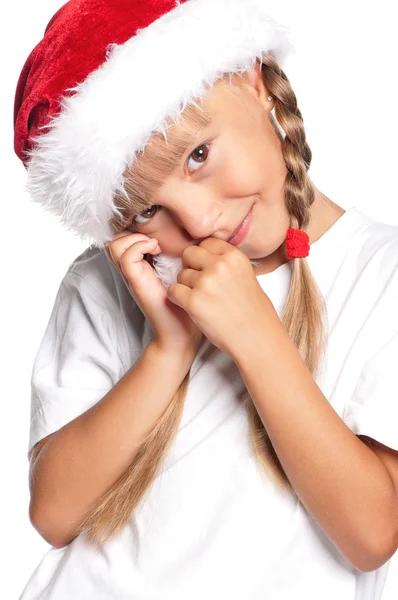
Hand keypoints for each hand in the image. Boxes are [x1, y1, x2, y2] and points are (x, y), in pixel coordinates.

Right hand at [104, 230, 202, 356]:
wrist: (183, 334)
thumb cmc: (190, 305)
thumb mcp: (187, 274)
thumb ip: (184, 255)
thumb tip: (197, 233)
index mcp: (144, 265)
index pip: (126, 235)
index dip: (137, 226)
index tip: (162, 232)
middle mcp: (134, 268)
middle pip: (115, 237)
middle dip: (132, 229)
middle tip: (155, 236)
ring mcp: (132, 275)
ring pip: (115, 244)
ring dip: (134, 237)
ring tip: (155, 244)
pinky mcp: (136, 282)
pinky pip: (126, 256)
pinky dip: (138, 246)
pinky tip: (156, 250)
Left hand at [166, 238, 275, 359]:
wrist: (257, 338)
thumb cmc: (253, 311)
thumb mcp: (246, 276)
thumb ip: (226, 263)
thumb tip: (205, 254)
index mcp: (234, 256)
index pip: (207, 243)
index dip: (204, 258)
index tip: (208, 271)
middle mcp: (220, 265)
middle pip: (189, 254)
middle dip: (191, 268)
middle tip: (200, 285)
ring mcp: (205, 283)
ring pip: (180, 275)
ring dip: (186, 287)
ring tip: (203, 301)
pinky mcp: (193, 301)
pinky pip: (173, 291)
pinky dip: (178, 300)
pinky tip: (191, 307)